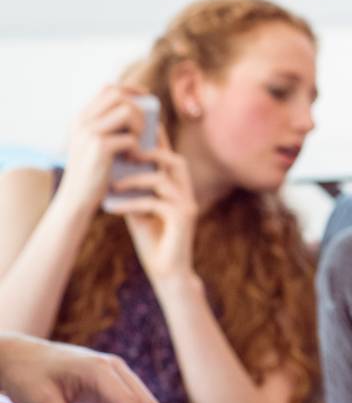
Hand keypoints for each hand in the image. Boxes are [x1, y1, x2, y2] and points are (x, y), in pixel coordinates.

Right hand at [57, 85, 152, 214]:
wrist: (77, 199)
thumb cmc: (94, 171)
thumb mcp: (96, 143)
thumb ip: (110, 124)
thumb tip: (142, 105)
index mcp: (81, 117)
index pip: (108, 88)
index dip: (131, 89)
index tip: (146, 97)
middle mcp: (82, 121)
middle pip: (119, 95)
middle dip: (138, 108)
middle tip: (143, 128)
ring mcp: (88, 133)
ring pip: (127, 111)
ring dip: (140, 126)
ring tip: (137, 144)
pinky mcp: (99, 147)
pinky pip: (130, 137)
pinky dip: (138, 148)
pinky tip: (132, 160)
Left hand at [114, 137, 197, 285]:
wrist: (168, 273)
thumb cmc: (154, 242)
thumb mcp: (139, 211)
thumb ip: (134, 192)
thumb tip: (116, 172)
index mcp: (179, 189)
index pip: (171, 159)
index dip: (158, 142)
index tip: (138, 128)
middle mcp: (187, 193)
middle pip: (174, 161)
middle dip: (149, 153)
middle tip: (124, 152)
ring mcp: (187, 205)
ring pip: (163, 178)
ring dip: (135, 178)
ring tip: (114, 183)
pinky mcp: (183, 218)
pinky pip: (155, 202)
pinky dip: (131, 202)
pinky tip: (112, 207)